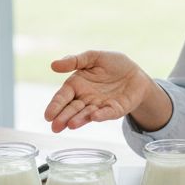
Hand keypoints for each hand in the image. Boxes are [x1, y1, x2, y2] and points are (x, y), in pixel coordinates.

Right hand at [45, 50, 167, 131]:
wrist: (136, 73)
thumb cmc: (113, 64)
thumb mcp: (93, 57)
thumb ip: (75, 60)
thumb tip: (53, 65)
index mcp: (77, 85)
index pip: (62, 97)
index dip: (55, 106)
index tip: (48, 116)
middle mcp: (86, 98)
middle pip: (72, 109)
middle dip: (63, 117)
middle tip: (55, 126)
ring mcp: (100, 105)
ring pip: (87, 114)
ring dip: (79, 119)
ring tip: (71, 125)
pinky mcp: (115, 109)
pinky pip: (107, 113)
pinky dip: (101, 115)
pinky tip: (94, 116)